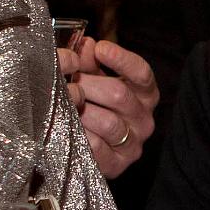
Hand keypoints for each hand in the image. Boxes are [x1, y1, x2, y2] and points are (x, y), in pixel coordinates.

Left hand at [61, 36, 157, 178]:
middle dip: (88, 85)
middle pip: (119, 95)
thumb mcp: (96, 80)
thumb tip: (86, 45)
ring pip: (108, 122)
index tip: (101, 48)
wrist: (95, 150)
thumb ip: (91, 63)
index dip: (122, 60)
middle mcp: (145, 120)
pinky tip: (68, 126)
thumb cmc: (95, 106)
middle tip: (67, 81)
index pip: (142, 74)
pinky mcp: (117, 165)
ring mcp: (133, 144)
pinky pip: (97, 147)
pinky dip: (80, 134)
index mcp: (145, 95)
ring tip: (65, 104)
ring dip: (82, 111)